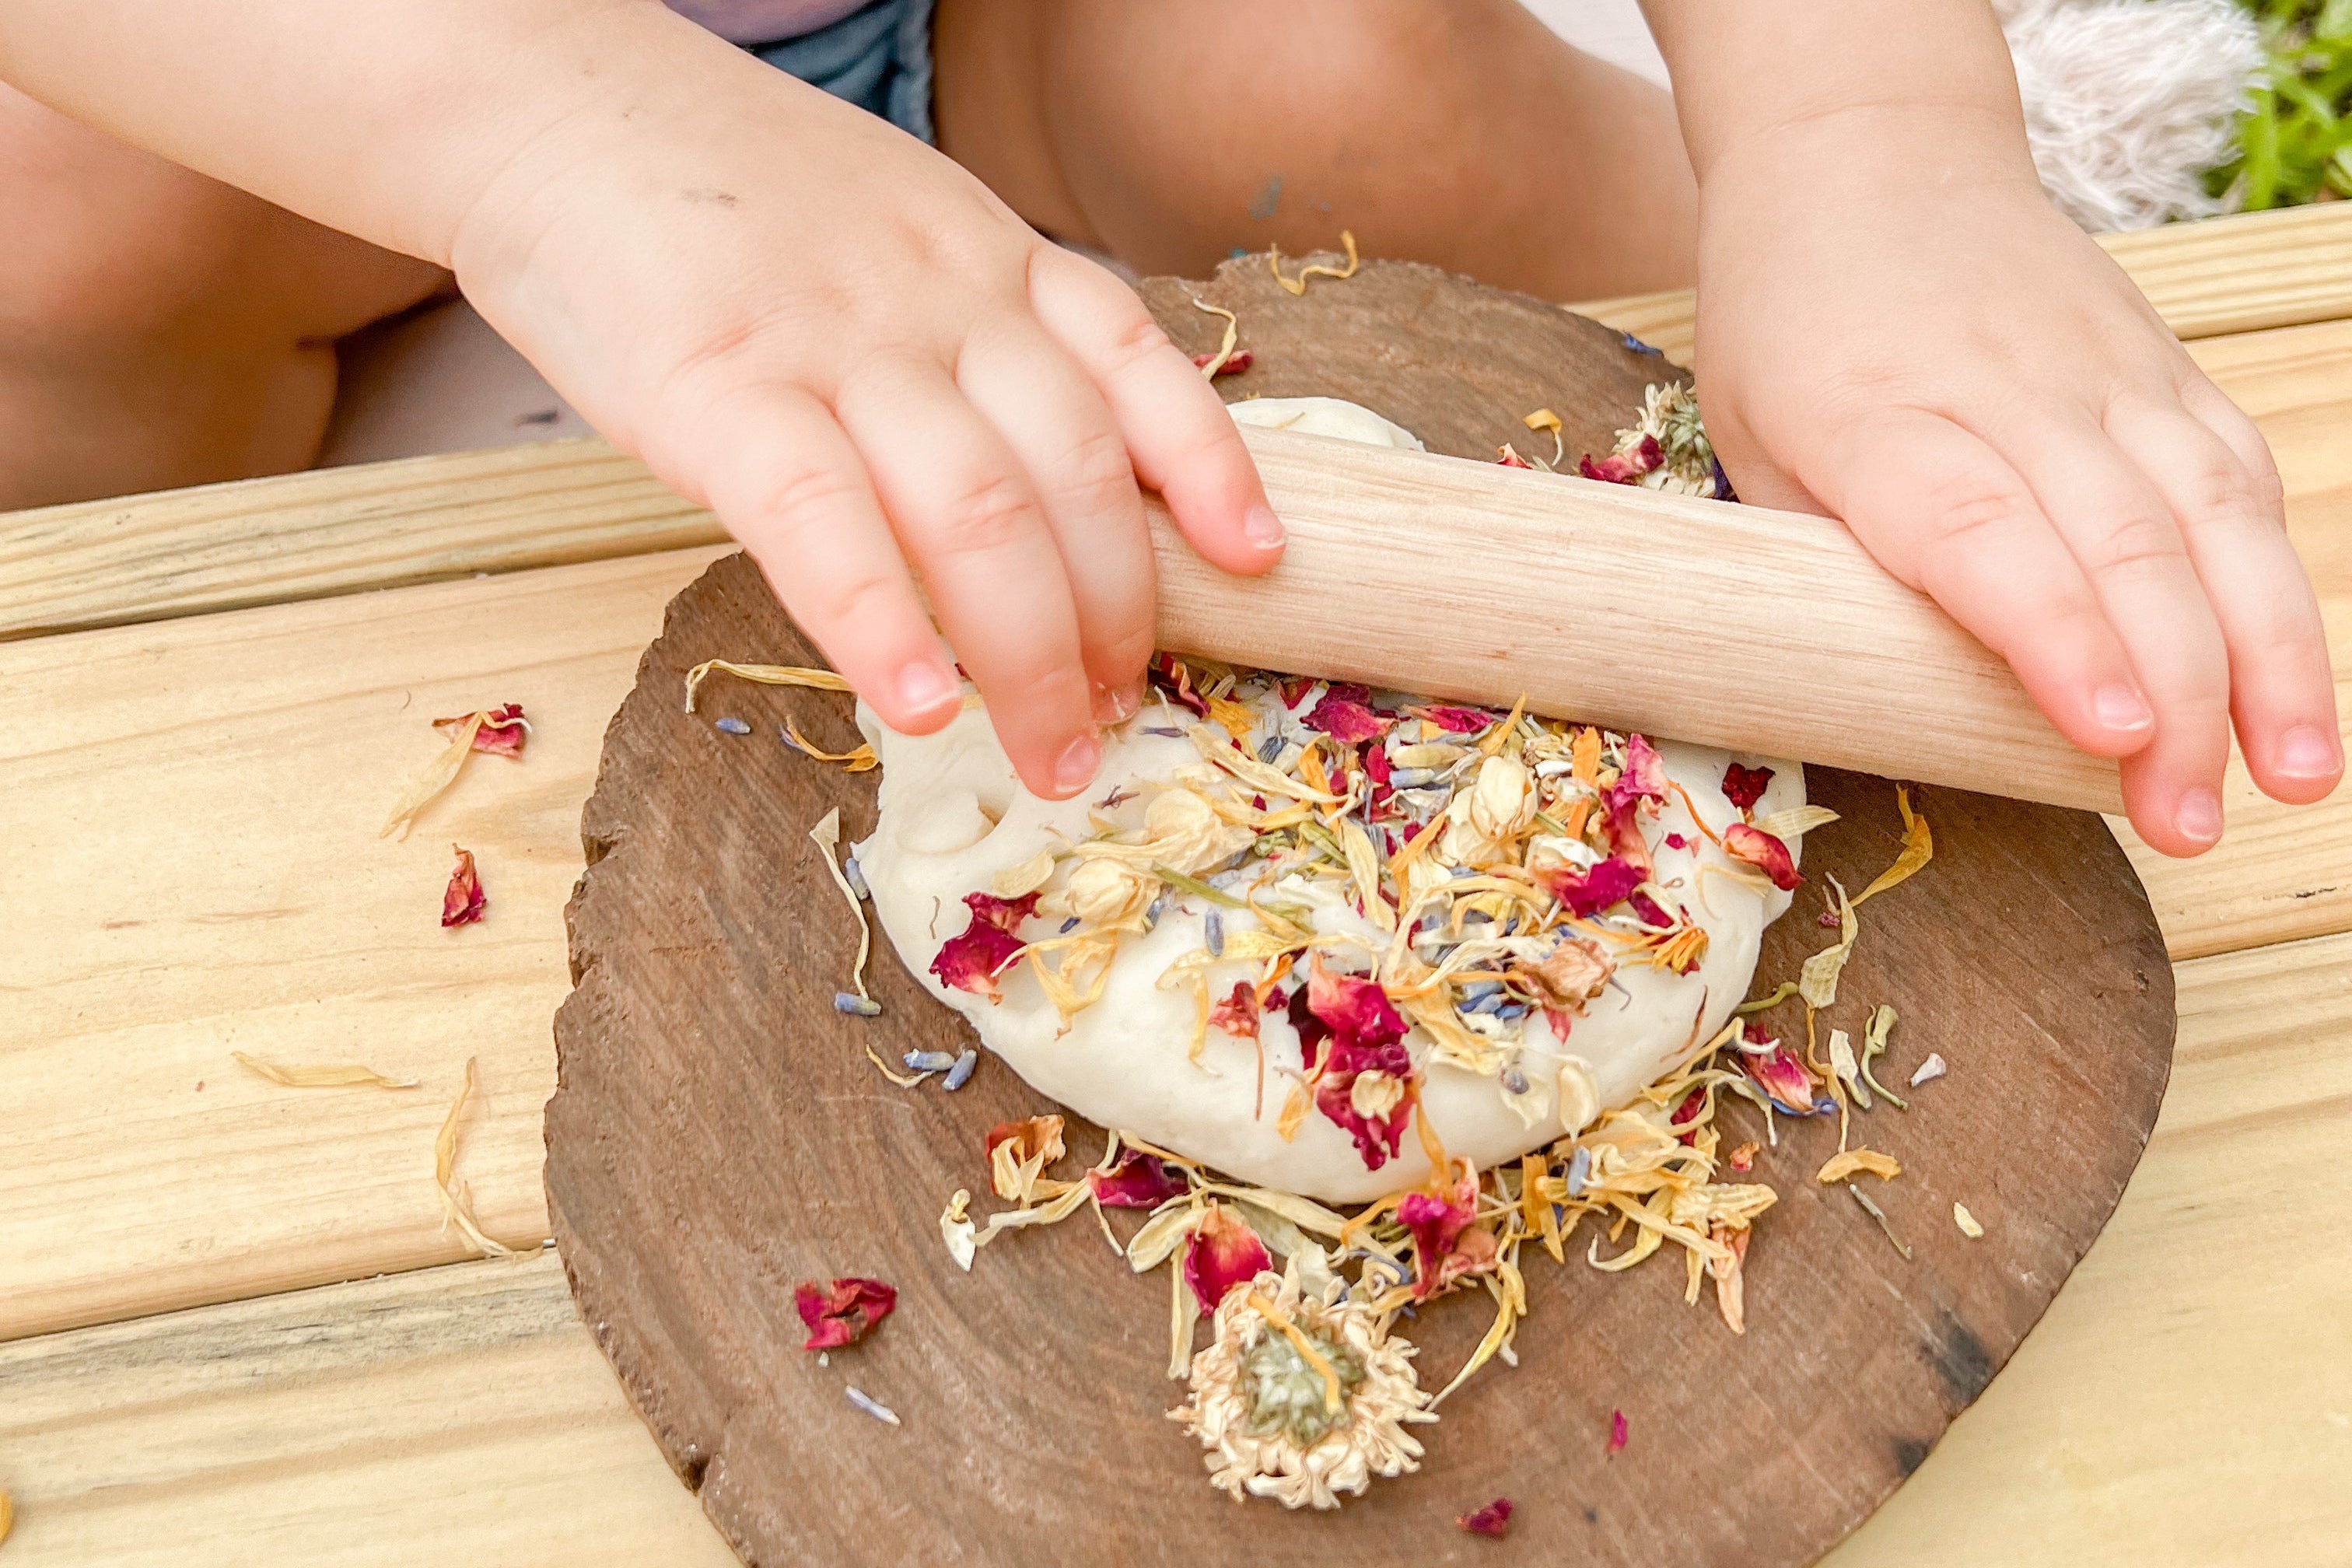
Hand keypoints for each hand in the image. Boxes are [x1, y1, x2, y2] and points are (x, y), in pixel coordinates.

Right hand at [447, 14, 1280, 798]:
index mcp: (986, 255)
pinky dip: (886, 628)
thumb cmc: (716, 196)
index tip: (1252, 564)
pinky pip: (827, 523)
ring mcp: (835, 340)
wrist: (547, 100)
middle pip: (1075, 476)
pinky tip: (921, 709)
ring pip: (982, 517)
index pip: (1138, 362)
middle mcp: (939, 297)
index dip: (1209, 470)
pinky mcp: (716, 388)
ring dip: (1031, 660)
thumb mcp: (889, 228)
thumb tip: (1030, 477)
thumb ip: (966, 330)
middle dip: (1117, 620)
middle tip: (1116, 719)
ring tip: (1051, 755)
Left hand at [1690, 112, 2340, 854]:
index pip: (1985, 534)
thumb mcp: (1753, 446)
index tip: (2114, 736)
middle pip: (2120, 547)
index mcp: (1877, 418)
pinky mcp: (2162, 367)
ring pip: (2210, 517)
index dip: (2059, 640)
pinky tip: (2293, 681)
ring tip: (2289, 778)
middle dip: (2177, 698)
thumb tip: (1873, 708)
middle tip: (2188, 821)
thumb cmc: (1788, 326)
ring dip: (2264, 657)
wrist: (1864, 156)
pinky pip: (2238, 475)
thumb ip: (1816, 567)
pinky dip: (2275, 581)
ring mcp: (2102, 373)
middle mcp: (2006, 391)